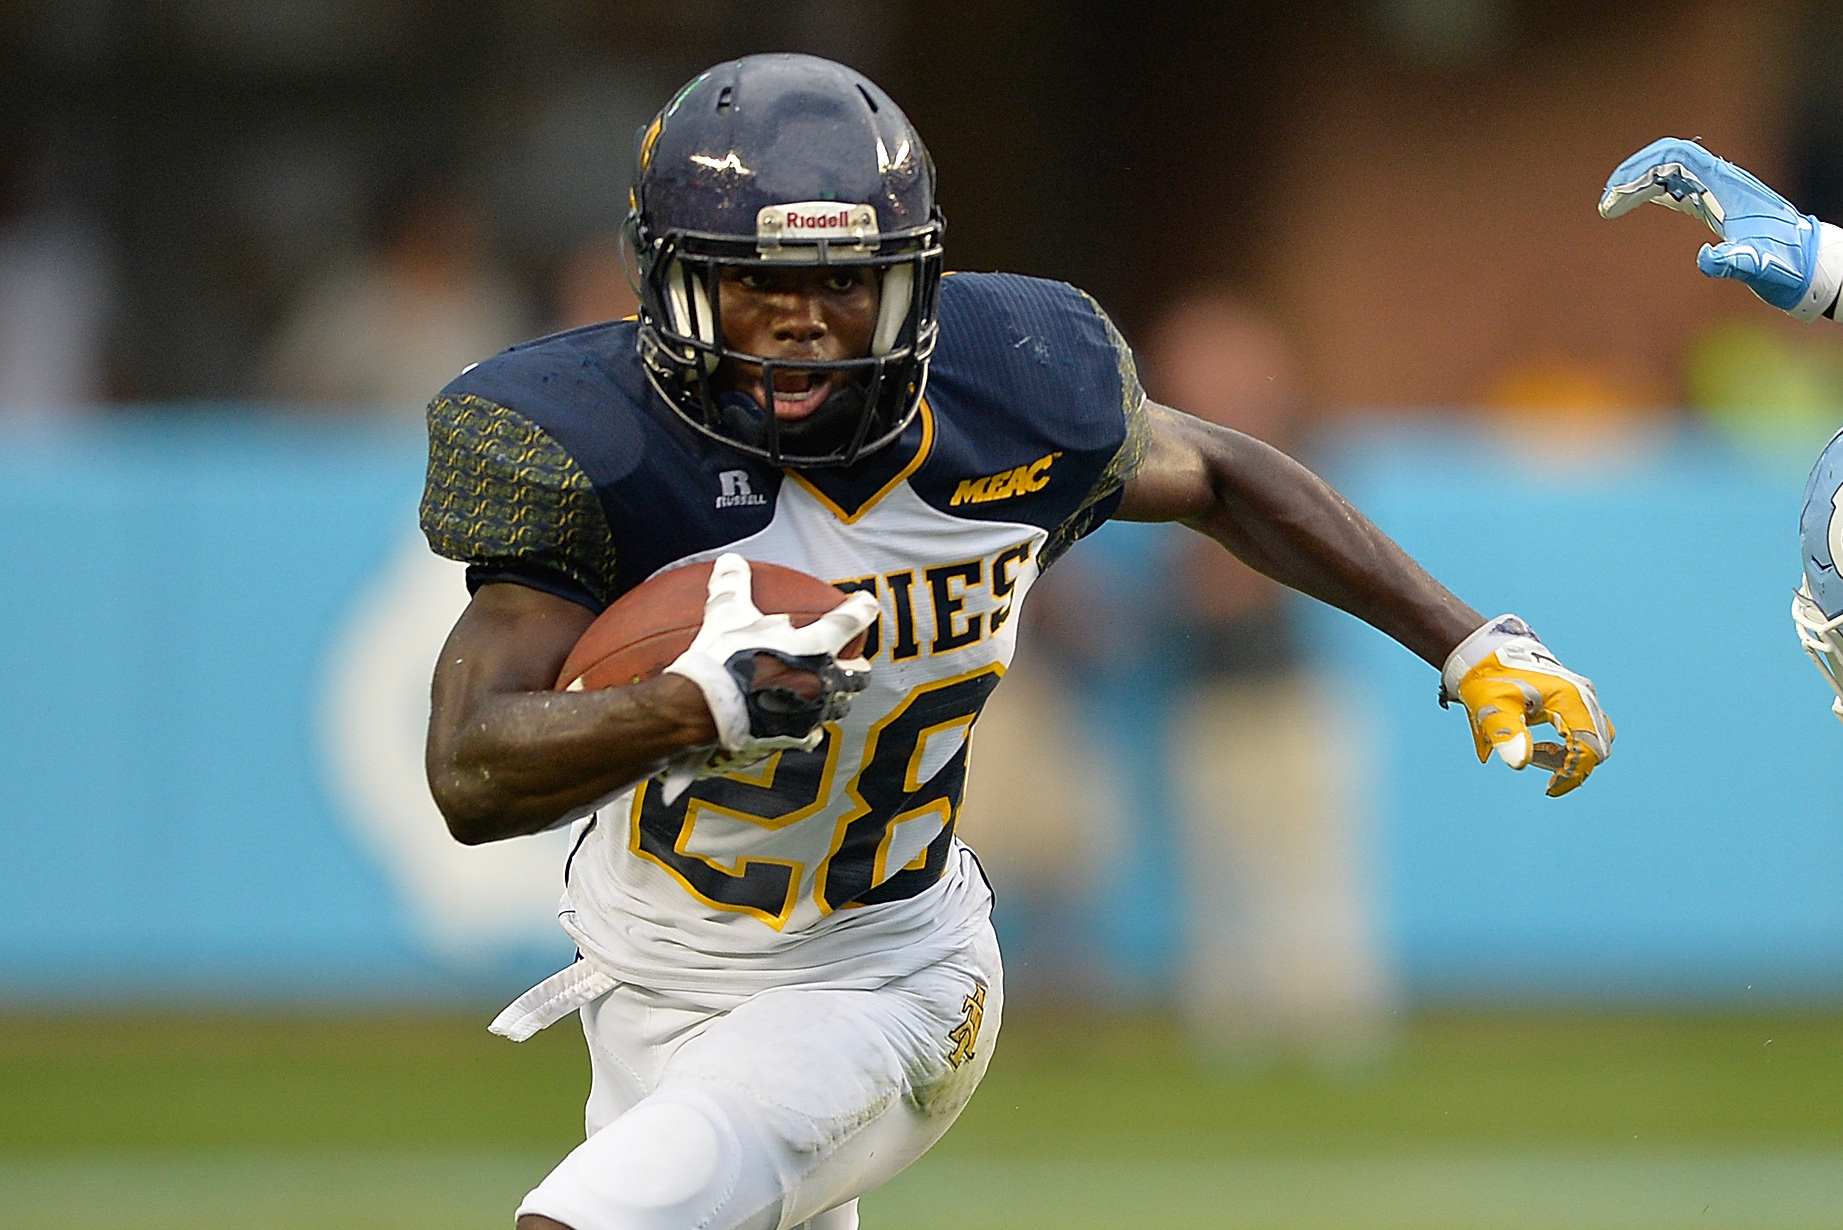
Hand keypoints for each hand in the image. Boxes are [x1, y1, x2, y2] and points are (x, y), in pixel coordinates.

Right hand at [660, 553, 876, 798]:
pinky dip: (808, 728)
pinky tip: (804, 728)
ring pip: (838, 706)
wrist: (710, 710)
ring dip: (838, 698)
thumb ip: (733, 586)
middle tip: (856, 664)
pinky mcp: (796, 737)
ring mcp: (812, 712)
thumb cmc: (725, 659)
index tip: (868, 604)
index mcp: (814, 646)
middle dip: (858, 669)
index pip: (847, 623)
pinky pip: (811, 734)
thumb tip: (729, 560)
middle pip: (856, 675)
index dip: (861, 610)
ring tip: (833, 695)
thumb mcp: (727, 615)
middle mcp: (822, 680)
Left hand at [1441, 615, 1613, 796]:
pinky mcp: (1576, 699)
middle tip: (1537, 768)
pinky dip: (1569, 745)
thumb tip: (1520, 764)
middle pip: (1597, 746)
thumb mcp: (1492, 709)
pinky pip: (1585, 730)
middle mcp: (1584, 695)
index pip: (1588, 747)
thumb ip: (1508, 735)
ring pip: (1595, 738)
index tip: (1549, 789)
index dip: (1573, 774)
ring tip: (1534, 754)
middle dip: (1572, 765)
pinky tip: (1540, 747)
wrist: (1485, 653)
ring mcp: (1583, 696)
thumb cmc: (1488, 680)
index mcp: (1569, 698)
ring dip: (1570, 756)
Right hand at [1600, 137, 1840, 317]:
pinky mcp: (1716, 205)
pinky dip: (1652, 193)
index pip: (1678, 155)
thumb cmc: (1787, 266)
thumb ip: (1732, 263)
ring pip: (1670, 173)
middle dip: (1632, 177)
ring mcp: (1718, 192)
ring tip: (1611, 207)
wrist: (1809, 266)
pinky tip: (1635, 205)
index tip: (1617, 190)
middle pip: (1668, 161)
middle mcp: (1721, 182)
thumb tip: (1703, 259)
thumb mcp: (1759, 267)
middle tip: (1605, 205)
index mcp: (1727, 185)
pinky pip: (1677, 188)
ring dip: (1638, 185)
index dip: (1642, 165)